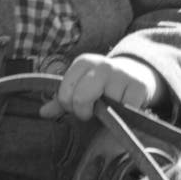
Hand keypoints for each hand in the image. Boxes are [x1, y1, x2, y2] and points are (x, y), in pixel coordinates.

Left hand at [39, 54, 163, 120]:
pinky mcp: (138, 86)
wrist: (138, 73)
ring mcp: (121, 75)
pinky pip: (125, 111)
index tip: (77, 106)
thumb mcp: (81, 85)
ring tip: (111, 107)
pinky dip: (124, 117)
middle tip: (90, 113)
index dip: (68, 105)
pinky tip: (125, 109)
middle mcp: (102, 65)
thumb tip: (42, 113)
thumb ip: (61, 99)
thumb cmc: (103, 84)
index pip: (65, 91)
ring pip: (105, 107)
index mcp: (83, 62)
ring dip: (107, 114)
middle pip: (81, 98)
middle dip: (83, 112)